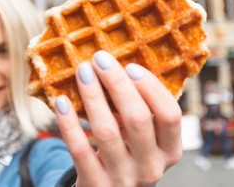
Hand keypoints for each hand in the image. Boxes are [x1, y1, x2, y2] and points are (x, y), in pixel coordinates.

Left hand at [55, 50, 181, 186]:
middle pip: (138, 119)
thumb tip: (118, 64)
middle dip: (117, 84)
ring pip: (106, 131)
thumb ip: (140, 111)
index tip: (131, 65)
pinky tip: (62, 102)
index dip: (151, 88)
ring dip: (93, 96)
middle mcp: (151, 167)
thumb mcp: (143, 139)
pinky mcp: (96, 186)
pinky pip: (80, 150)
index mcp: (170, 150)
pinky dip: (70, 123)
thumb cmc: (127, 154)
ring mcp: (124, 179)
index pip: (171, 115)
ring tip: (82, 71)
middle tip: (100, 59)